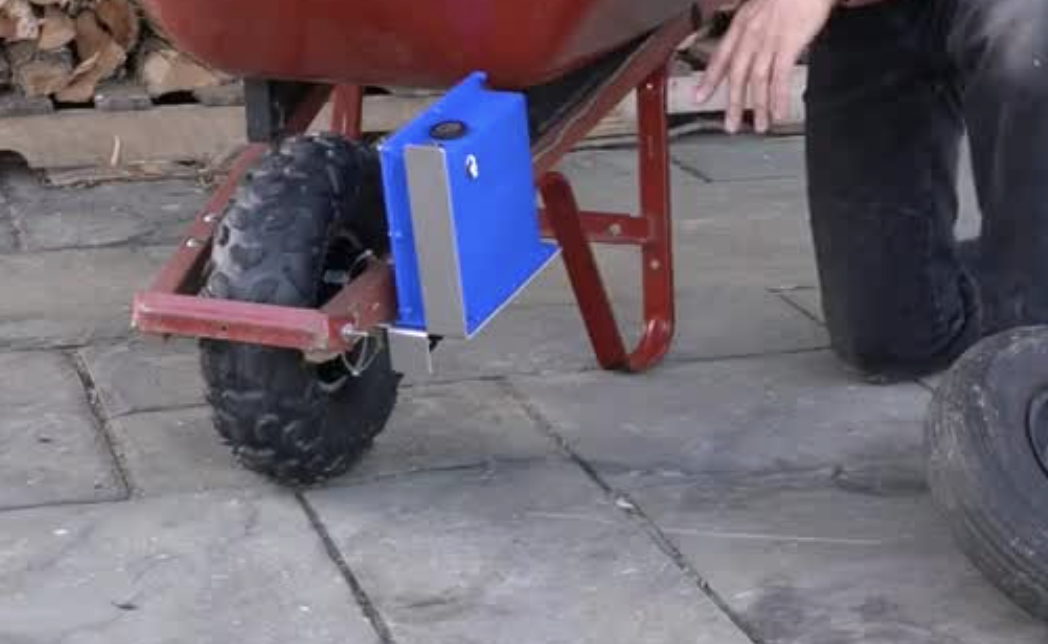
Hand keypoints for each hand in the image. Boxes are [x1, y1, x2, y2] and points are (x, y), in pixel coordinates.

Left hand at [695, 0, 836, 132]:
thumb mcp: (765, 4)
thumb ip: (757, 25)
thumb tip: (758, 42)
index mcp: (743, 23)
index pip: (720, 56)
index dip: (709, 79)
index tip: (699, 97)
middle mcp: (751, 34)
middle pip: (736, 74)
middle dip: (733, 103)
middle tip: (730, 124)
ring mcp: (768, 40)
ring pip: (757, 80)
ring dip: (757, 106)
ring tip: (760, 125)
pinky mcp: (788, 44)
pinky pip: (780, 77)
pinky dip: (778, 98)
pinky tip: (778, 111)